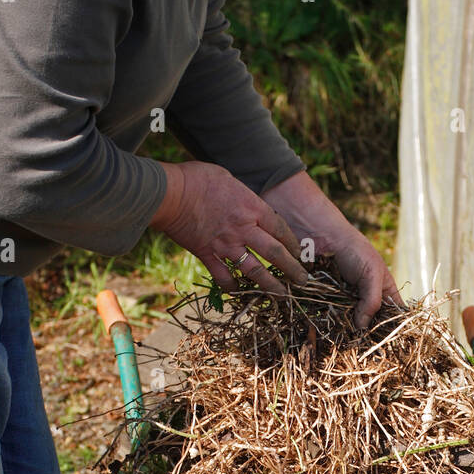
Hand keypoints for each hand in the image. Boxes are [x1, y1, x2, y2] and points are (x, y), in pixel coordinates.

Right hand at [150, 161, 308, 295]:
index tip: (300, 254)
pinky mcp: (208, 255)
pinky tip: (239, 293)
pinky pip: (224, 277)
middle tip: (303, 281)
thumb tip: (246, 202)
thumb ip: (242, 195)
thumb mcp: (229, 178)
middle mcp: (244, 229)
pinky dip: (233, 287)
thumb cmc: (197, 178)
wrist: (170, 192)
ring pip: (255, 271)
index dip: (293, 244)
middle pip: (275, 254)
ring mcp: (226, 245)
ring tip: (282, 295)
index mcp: (252, 208)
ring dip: (271, 285)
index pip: (281, 229)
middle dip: (293, 270)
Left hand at [261, 171, 403, 329]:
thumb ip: (372, 300)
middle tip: (364, 347)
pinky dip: (332, 326)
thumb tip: (363, 328)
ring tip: (348, 343)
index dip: (393, 327)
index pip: (394, 314)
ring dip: (349, 333)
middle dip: (368, 334)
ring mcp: (348, 302)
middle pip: (372, 324)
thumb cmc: (354, 249)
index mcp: (384, 290)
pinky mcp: (330, 303)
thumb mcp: (372, 273)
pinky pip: (333, 319)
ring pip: (352, 325)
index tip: (388, 342)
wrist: (322, 237)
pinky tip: (332, 333)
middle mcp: (367, 298)